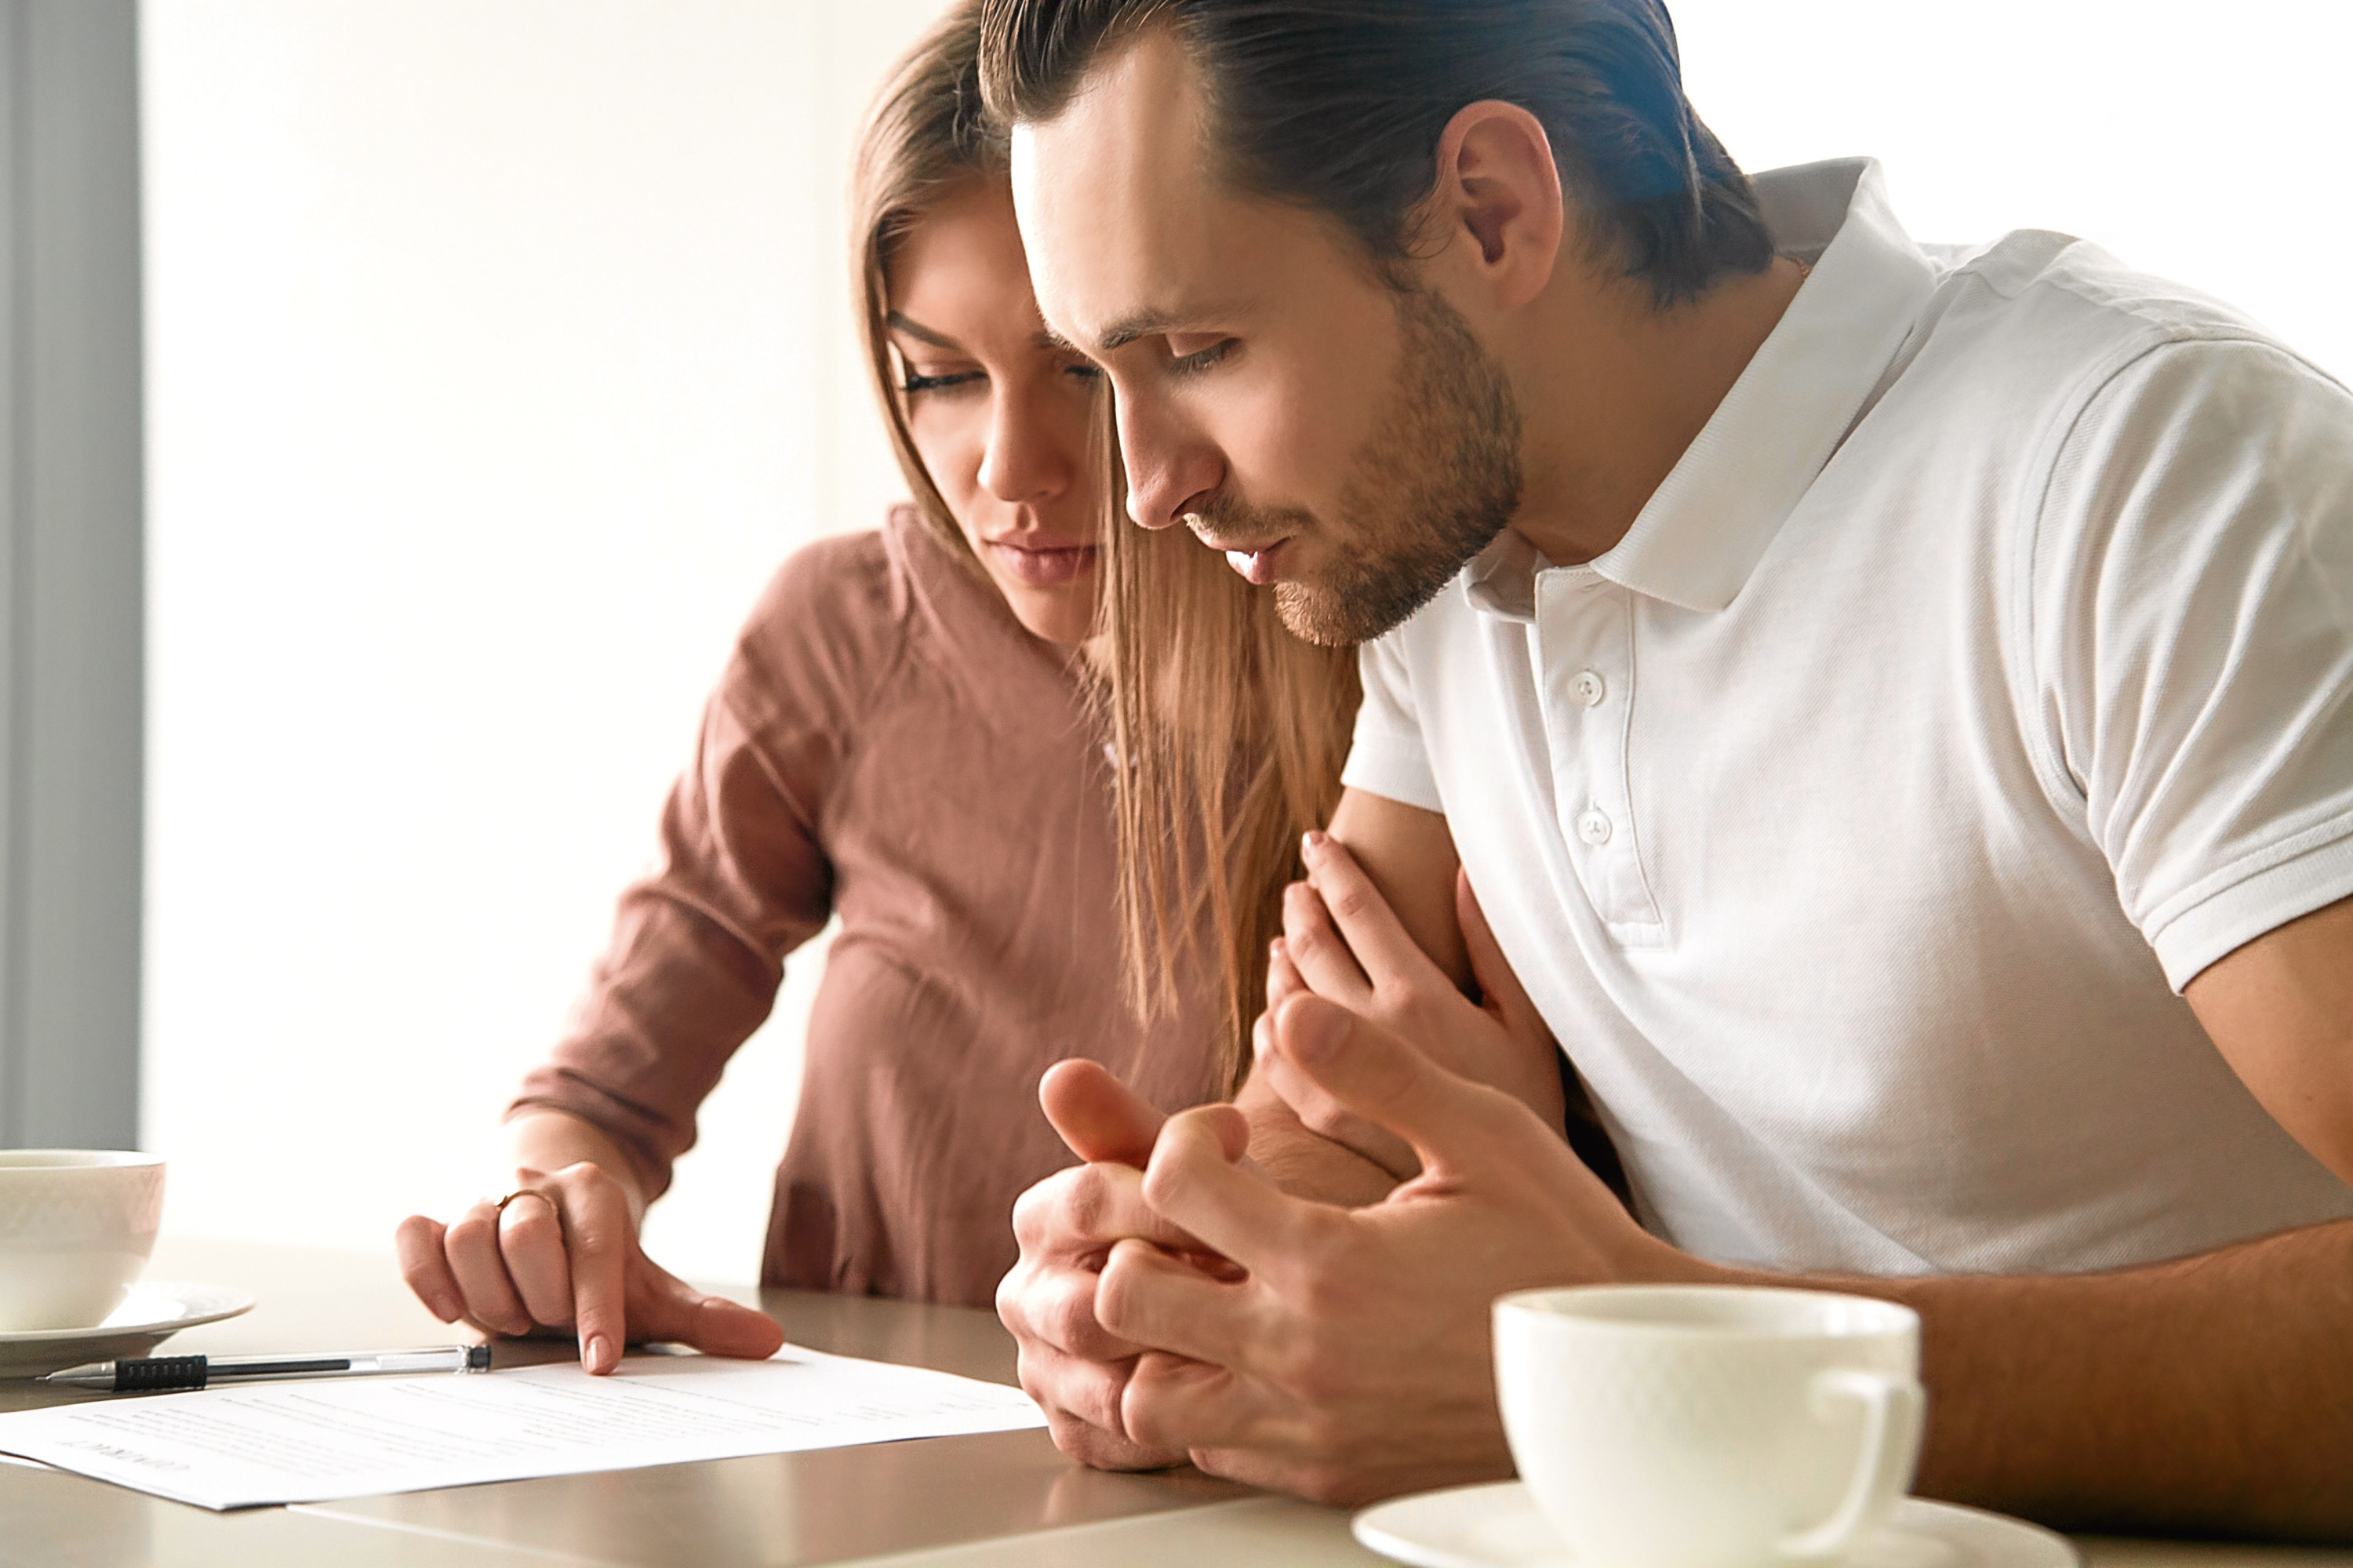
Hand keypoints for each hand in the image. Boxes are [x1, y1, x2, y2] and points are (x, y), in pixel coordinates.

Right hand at [394, 1160, 784, 1373]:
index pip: (598, 1248)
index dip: (598, 1308)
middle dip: (540, 1294)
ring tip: (512, 1319)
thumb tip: (768, 1342)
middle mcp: (536, 1186)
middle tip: (548, 1323)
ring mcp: (482, 1199)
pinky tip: (451, 1309)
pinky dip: (427, 1274)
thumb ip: (704, 1318)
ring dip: (487, 1292)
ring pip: (468, 1234)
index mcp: (596, 1192)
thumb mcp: (651, 1287)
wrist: (551, 1207)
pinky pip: (416, 1235)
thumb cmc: (600, 1260)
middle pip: (526, 1231)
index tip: (601, 1360)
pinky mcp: (437, 1218)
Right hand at [996, 1059, 1210, 1470]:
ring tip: (1247, 1341)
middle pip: (1087, 1303)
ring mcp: (1045, 1368)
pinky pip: (1115, 1437)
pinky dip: (1174, 1419)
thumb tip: (1061, 1075)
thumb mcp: (1188, 1169)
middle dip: (1179, 1297)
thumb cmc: (1218, 1226)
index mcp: (1044, 1217)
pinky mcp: (1073, 1429)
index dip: (1172, 1197)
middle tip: (1252, 1285)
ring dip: (1180, 1363)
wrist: (1249, 1301)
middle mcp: (1028, 1294)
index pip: (1087, 1201)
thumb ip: (1130, 1124)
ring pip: (1102, 1378)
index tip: (1245, 1183)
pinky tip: (1227, 1393)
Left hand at [1099, 993, 1709, 1504]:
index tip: (1227, 1140)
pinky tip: (1249, 1347)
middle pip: (1127, 1297)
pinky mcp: (1326, 1474)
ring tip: (1208, 1286)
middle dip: (1137, 1238)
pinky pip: (1208, 1449)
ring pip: (1148, 1397)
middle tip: (1192, 1217)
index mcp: (1330, 1263)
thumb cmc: (1558, 1244)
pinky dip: (1203, 1397)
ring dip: (1155, 1335)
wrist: (1631, 1371)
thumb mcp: (1482, 1133)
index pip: (1174, 1185)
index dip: (1183, 1139)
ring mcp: (1309, 1428)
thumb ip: (1376, 1071)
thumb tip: (1292, 1010)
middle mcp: (1302, 1356)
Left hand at [1262, 832, 1567, 1177]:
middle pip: (1312, 947)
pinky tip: (1275, 1013)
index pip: (1358, 912)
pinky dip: (1269, 1026)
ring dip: (1282, 960)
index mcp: (1420, 999)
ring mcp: (1338, 1082)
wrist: (1515, 1213)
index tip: (1316, 843)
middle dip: (1302, 907)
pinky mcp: (1325, 1124)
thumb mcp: (1526, 1025)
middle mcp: (1369, 1034)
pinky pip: (1275, 1063)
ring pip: (1284, 1000)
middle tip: (1299, 888)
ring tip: (1286, 938)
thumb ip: (1490, 947)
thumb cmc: (1534, 1111)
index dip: (1333, 869)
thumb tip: (1462, 875)